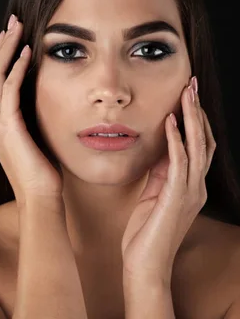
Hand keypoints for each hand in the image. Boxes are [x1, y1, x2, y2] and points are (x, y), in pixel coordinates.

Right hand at [0, 14, 62, 206]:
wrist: (40, 198)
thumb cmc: (42, 172)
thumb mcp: (34, 137)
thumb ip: (30, 116)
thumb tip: (42, 97)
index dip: (0, 56)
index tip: (12, 36)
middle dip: (0, 45)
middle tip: (13, 22)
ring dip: (6, 50)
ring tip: (17, 28)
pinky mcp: (8, 128)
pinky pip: (9, 91)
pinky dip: (15, 69)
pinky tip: (27, 53)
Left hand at [121, 76, 215, 284]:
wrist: (145, 264)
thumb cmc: (146, 232)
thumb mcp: (153, 195)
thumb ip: (160, 174)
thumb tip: (160, 149)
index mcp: (189, 185)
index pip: (198, 145)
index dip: (195, 119)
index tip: (187, 94)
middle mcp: (195, 186)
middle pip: (204, 140)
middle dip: (198, 110)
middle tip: (192, 84)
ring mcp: (189, 192)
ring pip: (198, 146)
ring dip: (191, 118)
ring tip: (186, 93)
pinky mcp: (176, 198)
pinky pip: (179, 163)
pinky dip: (176, 141)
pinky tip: (170, 122)